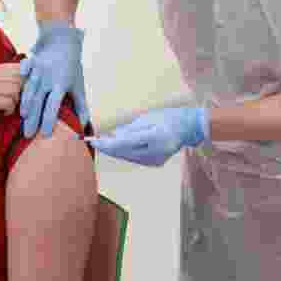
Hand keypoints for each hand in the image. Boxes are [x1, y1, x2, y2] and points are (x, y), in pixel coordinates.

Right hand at [0, 63, 23, 133]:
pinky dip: (10, 109)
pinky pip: (9, 102)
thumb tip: (22, 81)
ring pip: (16, 89)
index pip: (18, 67)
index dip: (27, 78)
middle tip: (19, 101)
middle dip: (24, 91)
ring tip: (9, 108)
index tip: (25, 90)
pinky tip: (4, 113)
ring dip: (17, 101)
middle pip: (20, 77)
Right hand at [18, 21, 88, 137]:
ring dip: (25, 104)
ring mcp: (38, 68)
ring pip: (29, 89)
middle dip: (33, 119)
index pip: (53, 106)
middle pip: (38, 101)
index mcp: (61, 84)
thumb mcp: (78, 86)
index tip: (45, 134)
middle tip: (28, 135)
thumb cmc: (72, 67)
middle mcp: (49, 77)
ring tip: (22, 119)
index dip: (48, 120)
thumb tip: (82, 126)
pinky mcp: (31, 61)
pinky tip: (13, 93)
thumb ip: (80, 106)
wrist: (64, 42)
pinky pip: (23, 71)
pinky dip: (19, 81)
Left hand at [85, 106, 209, 166]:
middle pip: (124, 153)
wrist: (188, 128)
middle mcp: (155, 152)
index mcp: (154, 137)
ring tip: (103, 141)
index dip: (105, 143)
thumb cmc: (168, 117)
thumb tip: (111, 136)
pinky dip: (125, 152)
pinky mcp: (155, 163)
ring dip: (115, 150)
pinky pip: (135, 159)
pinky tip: (118, 146)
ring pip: (128, 157)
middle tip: (93, 140)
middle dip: (107, 147)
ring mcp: (156, 160)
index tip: (92, 140)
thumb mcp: (147, 117)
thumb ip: (129, 129)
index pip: (123, 143)